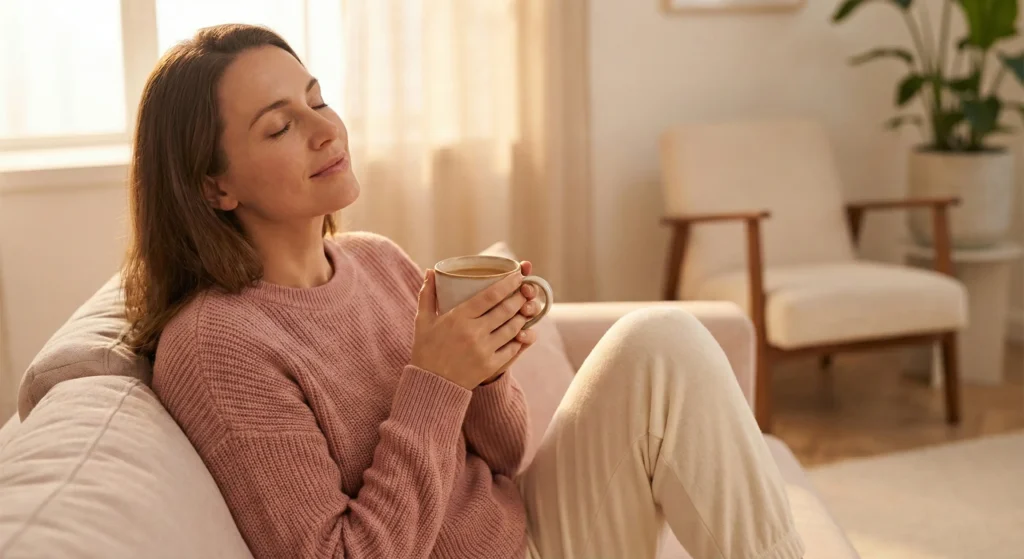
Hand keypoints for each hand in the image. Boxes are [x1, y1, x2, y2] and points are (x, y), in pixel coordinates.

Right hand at [410, 266, 537, 389]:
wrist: (431, 384)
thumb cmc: (426, 350)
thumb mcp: (423, 320)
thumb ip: (428, 294)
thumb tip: (430, 270)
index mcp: (458, 317)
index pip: (490, 295)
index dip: (508, 284)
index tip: (517, 276)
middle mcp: (474, 332)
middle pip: (506, 310)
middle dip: (520, 298)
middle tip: (526, 291)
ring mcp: (484, 350)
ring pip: (513, 328)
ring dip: (522, 317)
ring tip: (525, 309)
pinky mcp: (490, 365)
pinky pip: (512, 348)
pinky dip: (519, 338)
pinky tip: (521, 332)